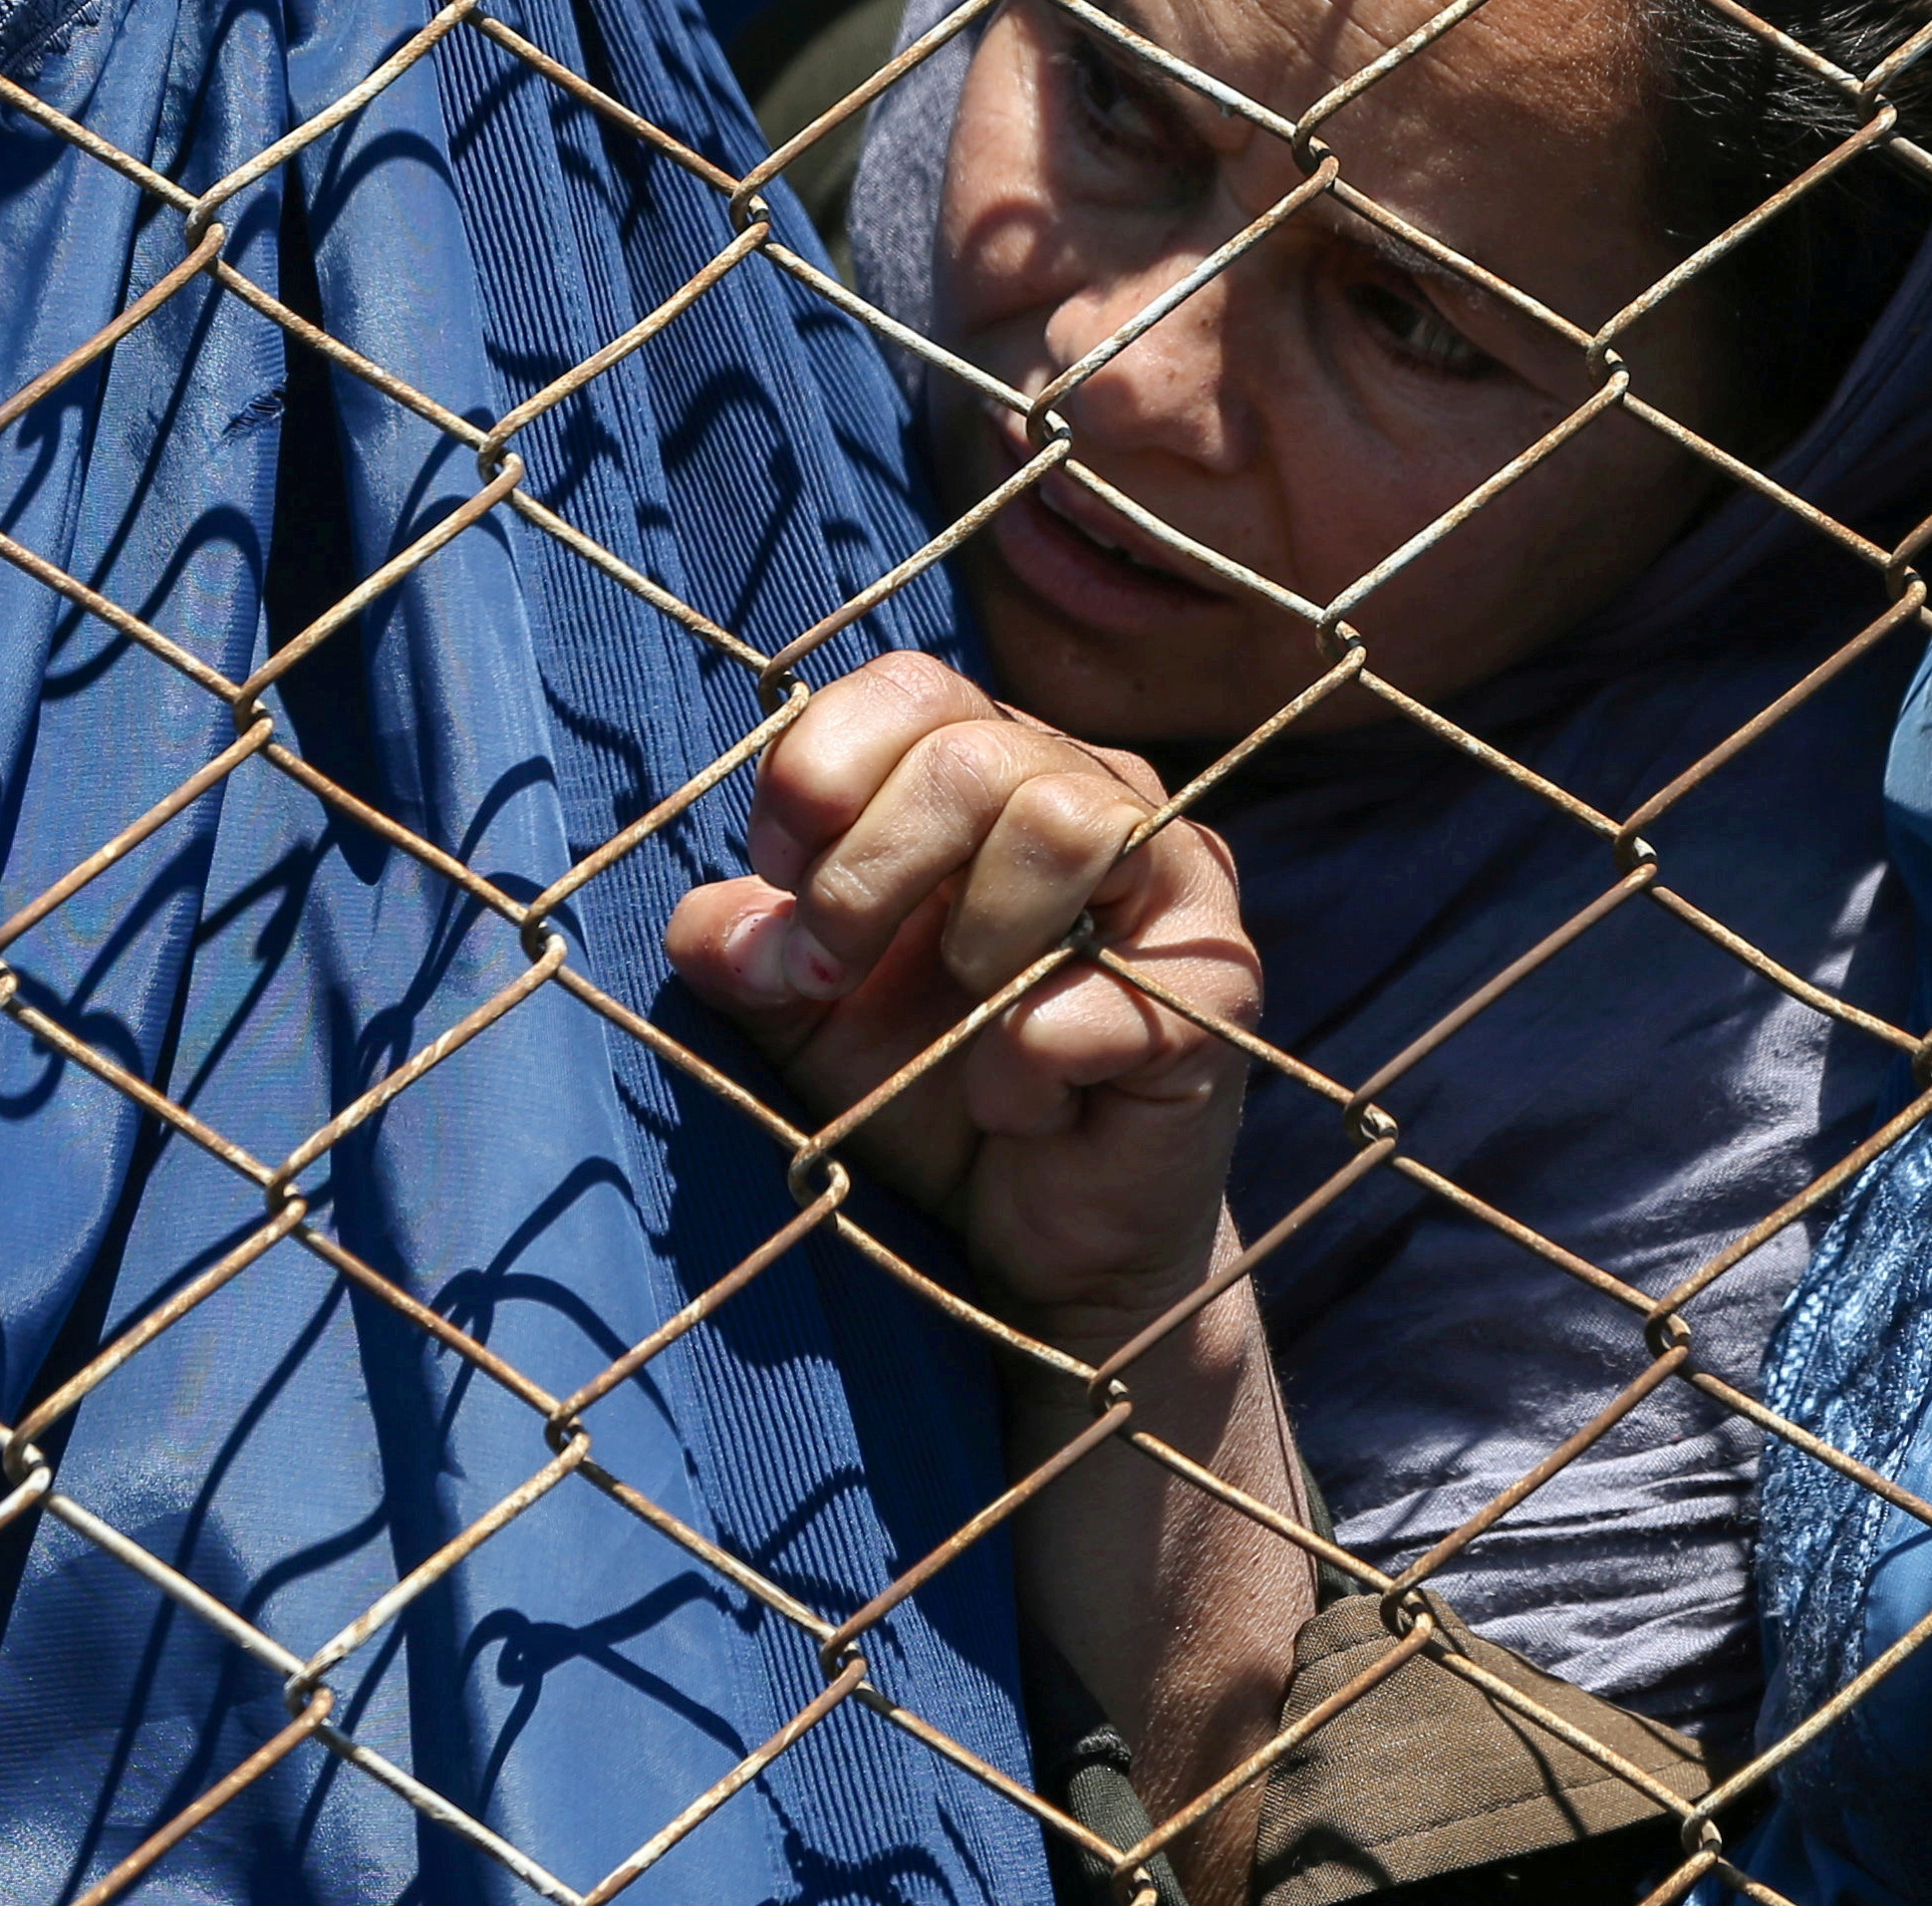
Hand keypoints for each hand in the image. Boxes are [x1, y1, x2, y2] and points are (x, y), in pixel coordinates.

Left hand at [666, 651, 1259, 1353]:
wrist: (1034, 1244)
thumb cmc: (927, 1095)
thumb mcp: (808, 1018)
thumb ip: (750, 954)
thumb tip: (710, 929)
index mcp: (995, 765)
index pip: (912, 688)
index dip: (820, 771)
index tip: (778, 877)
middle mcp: (1096, 793)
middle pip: (973, 756)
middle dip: (866, 877)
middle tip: (829, 976)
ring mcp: (1175, 882)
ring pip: (1062, 823)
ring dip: (970, 946)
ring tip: (957, 1027)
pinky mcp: (1221, 987)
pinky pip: (1100, 990)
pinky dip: (1024, 1067)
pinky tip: (1019, 1108)